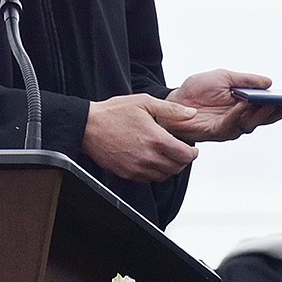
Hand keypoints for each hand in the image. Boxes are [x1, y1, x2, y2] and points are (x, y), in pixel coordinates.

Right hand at [82, 94, 199, 181]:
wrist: (88, 126)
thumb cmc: (114, 112)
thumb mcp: (145, 102)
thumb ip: (172, 110)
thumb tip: (192, 113)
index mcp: (155, 139)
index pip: (185, 155)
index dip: (193, 154)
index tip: (192, 150)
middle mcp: (147, 157)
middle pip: (177, 168)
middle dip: (183, 161)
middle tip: (181, 152)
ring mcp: (136, 168)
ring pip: (164, 176)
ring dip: (170, 168)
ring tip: (167, 156)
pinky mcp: (126, 173)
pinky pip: (148, 179)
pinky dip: (155, 172)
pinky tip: (152, 160)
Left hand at [164, 69, 281, 141]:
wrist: (174, 100)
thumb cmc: (197, 89)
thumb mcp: (224, 77)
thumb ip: (246, 80)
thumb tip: (269, 82)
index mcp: (247, 105)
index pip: (272, 107)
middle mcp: (242, 119)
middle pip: (268, 118)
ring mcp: (231, 127)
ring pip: (253, 123)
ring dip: (262, 112)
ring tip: (271, 101)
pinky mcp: (217, 132)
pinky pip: (232, 124)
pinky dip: (240, 114)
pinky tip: (245, 104)